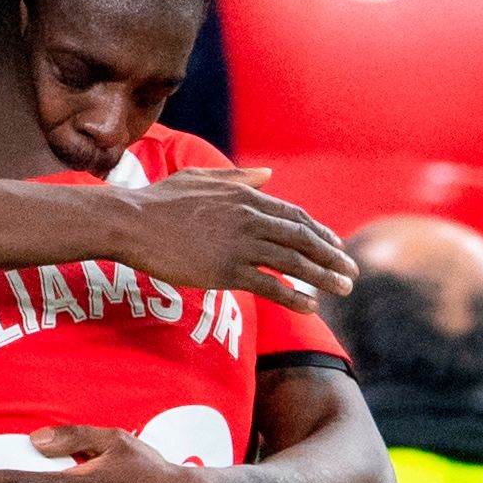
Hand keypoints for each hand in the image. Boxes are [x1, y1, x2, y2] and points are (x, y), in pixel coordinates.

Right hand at [119, 167, 356, 313]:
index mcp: (245, 196)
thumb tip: (268, 176)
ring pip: (293, 263)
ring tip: (342, 290)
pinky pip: (270, 285)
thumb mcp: (201, 178)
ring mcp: (239, 245)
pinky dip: (293, 296)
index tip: (335, 247)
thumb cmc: (159, 200)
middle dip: (331, 257)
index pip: (294, 216)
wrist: (132, 222)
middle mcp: (249, 219)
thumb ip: (237, 177)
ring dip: (322, 278)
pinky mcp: (226, 271)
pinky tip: (309, 306)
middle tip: (351, 272)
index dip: (319, 233)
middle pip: (302, 239)